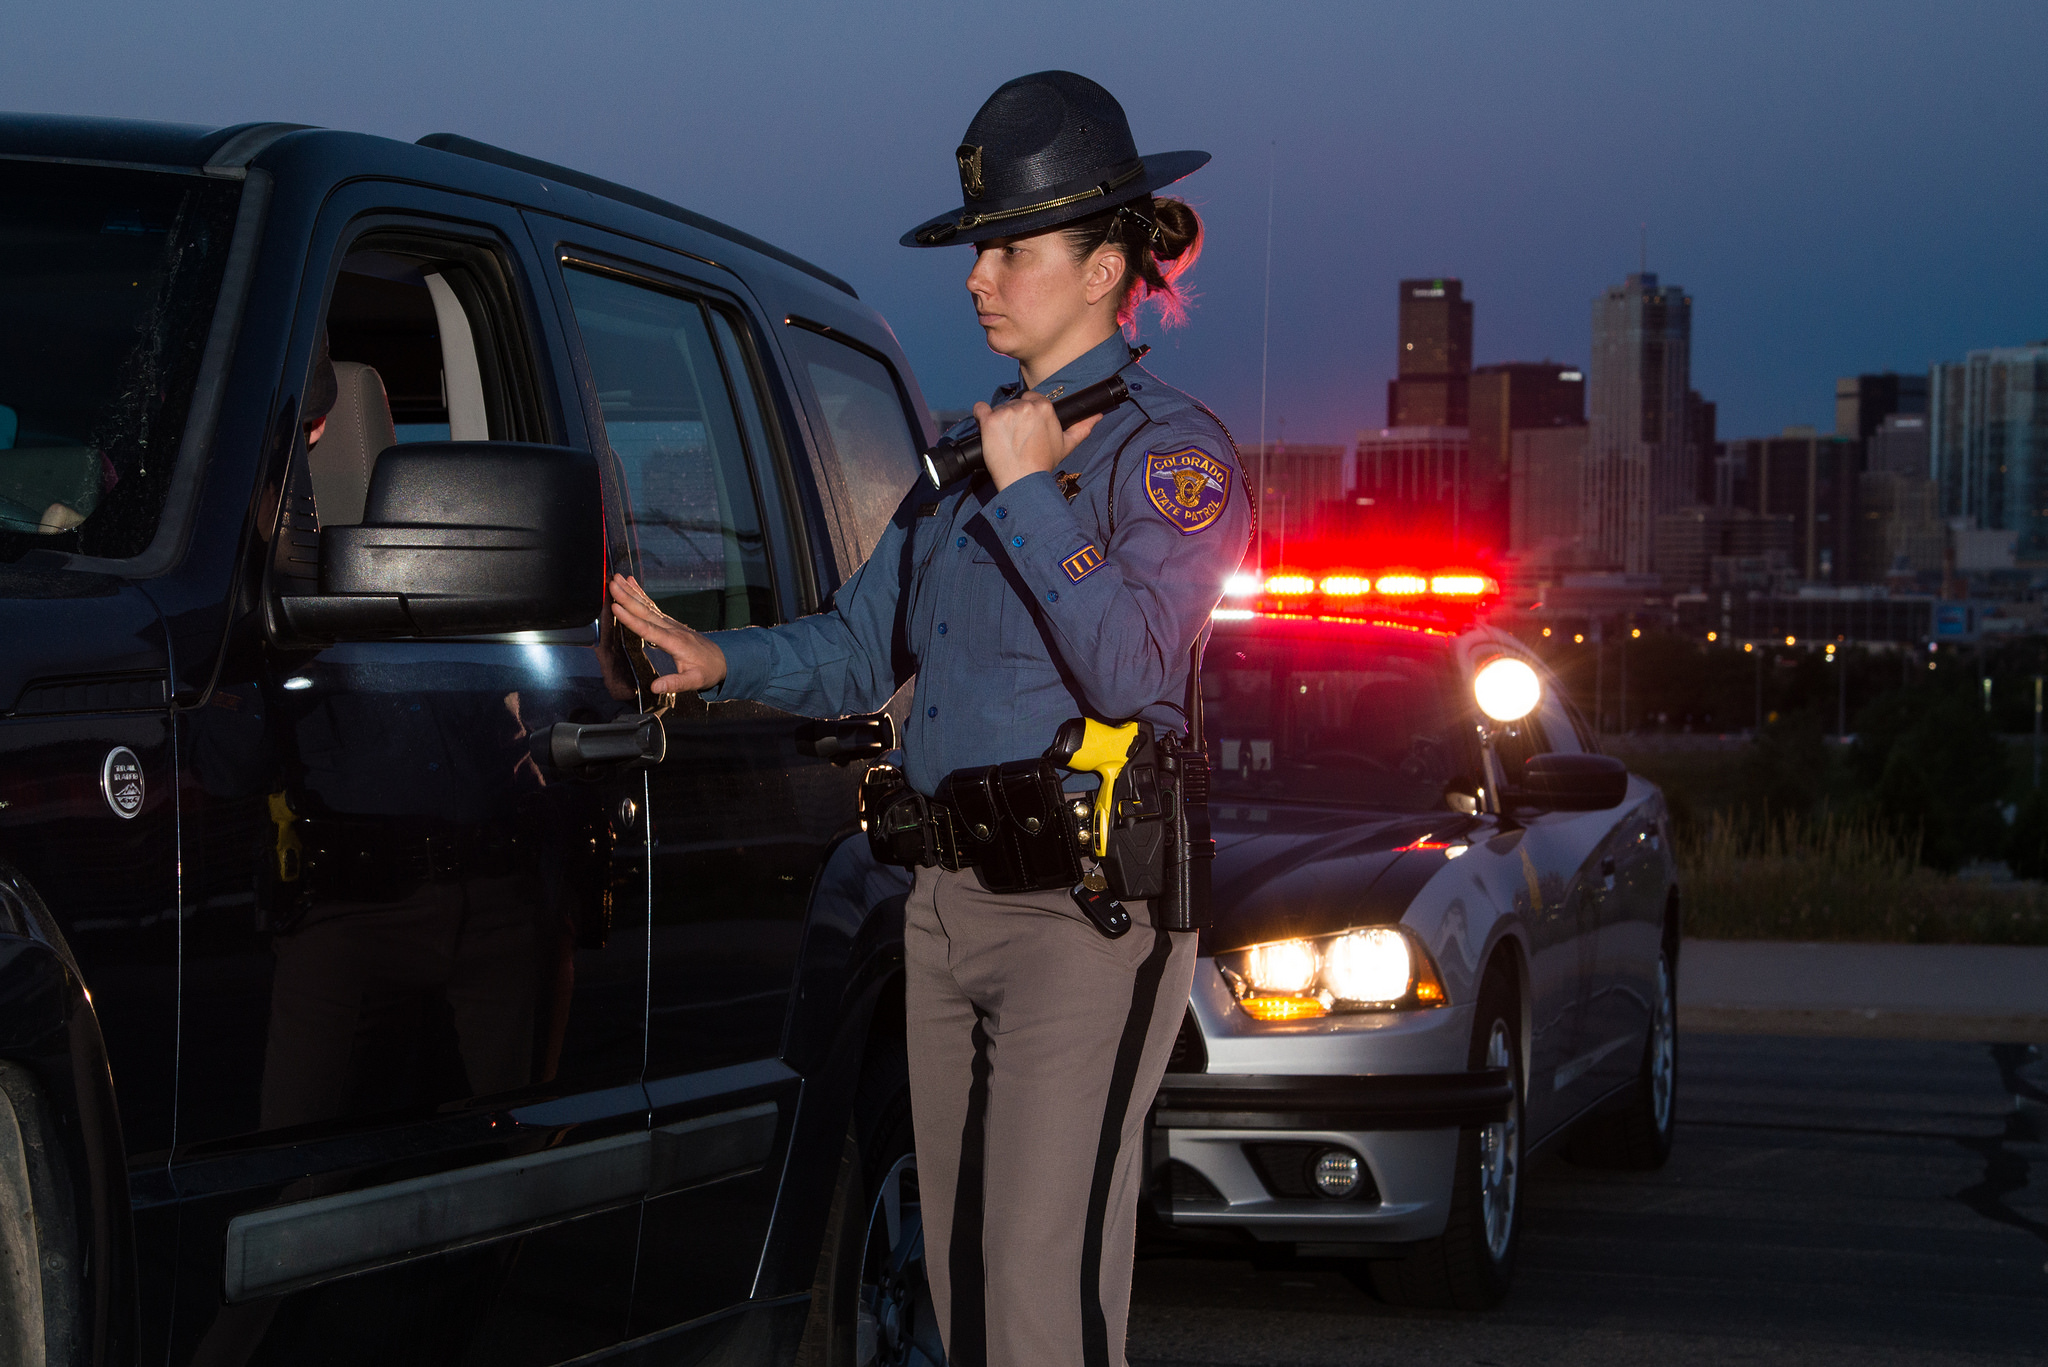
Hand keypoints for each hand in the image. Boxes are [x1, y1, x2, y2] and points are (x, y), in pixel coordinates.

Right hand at [607, 574, 727, 693]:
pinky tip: (631, 583)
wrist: (722, 660)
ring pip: (647, 605)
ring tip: (616, 578)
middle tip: (611, 584)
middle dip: (627, 597)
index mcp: (674, 642)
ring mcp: (670, 623)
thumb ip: (675, 683)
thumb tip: (654, 687)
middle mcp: (671, 628)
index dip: (631, 619)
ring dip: (631, 591)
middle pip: (645, 611)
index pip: (648, 629)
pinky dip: (640, 594)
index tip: (615, 607)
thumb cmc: (707, 671)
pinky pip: (652, 606)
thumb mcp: (694, 681)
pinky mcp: (669, 622)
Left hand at [975, 391, 1102, 491]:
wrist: (1025, 480)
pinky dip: (980, 414)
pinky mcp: (989, 421)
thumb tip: (1097, 416)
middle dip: (1013, 417)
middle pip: (1014, 403)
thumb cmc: (1044, 463)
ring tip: (1004, 441)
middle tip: (1015, 438)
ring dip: (998, 421)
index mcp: (1044, 407)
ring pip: (999, 408)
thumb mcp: (1067, 444)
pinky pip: (980, 409)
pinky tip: (985, 425)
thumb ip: (1082, 427)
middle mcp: (1025, 406)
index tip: (1025, 428)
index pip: (1031, 398)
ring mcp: (1006, 413)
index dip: (1026, 413)